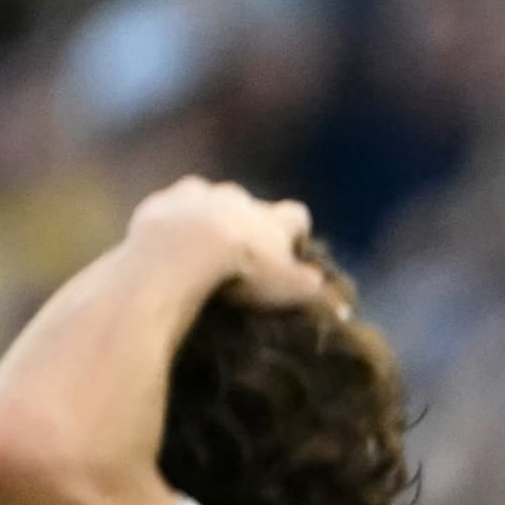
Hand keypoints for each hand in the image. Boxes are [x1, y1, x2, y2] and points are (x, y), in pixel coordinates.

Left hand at [126, 178, 343, 313]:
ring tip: (200, 247)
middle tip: (240, 253)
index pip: (297, 216)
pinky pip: (171, 207)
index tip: (289, 251)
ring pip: (208, 200)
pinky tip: (167, 243)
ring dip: (208, 217)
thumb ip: (317, 296)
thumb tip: (342, 309)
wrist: (182, 248)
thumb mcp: (288, 291)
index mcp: (273, 219)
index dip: (294, 232)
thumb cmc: (244, 273)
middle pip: (250, 205)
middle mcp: (240, 198)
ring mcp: (200, 195)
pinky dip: (172, 221)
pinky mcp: (163, 201)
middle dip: (247, 223)